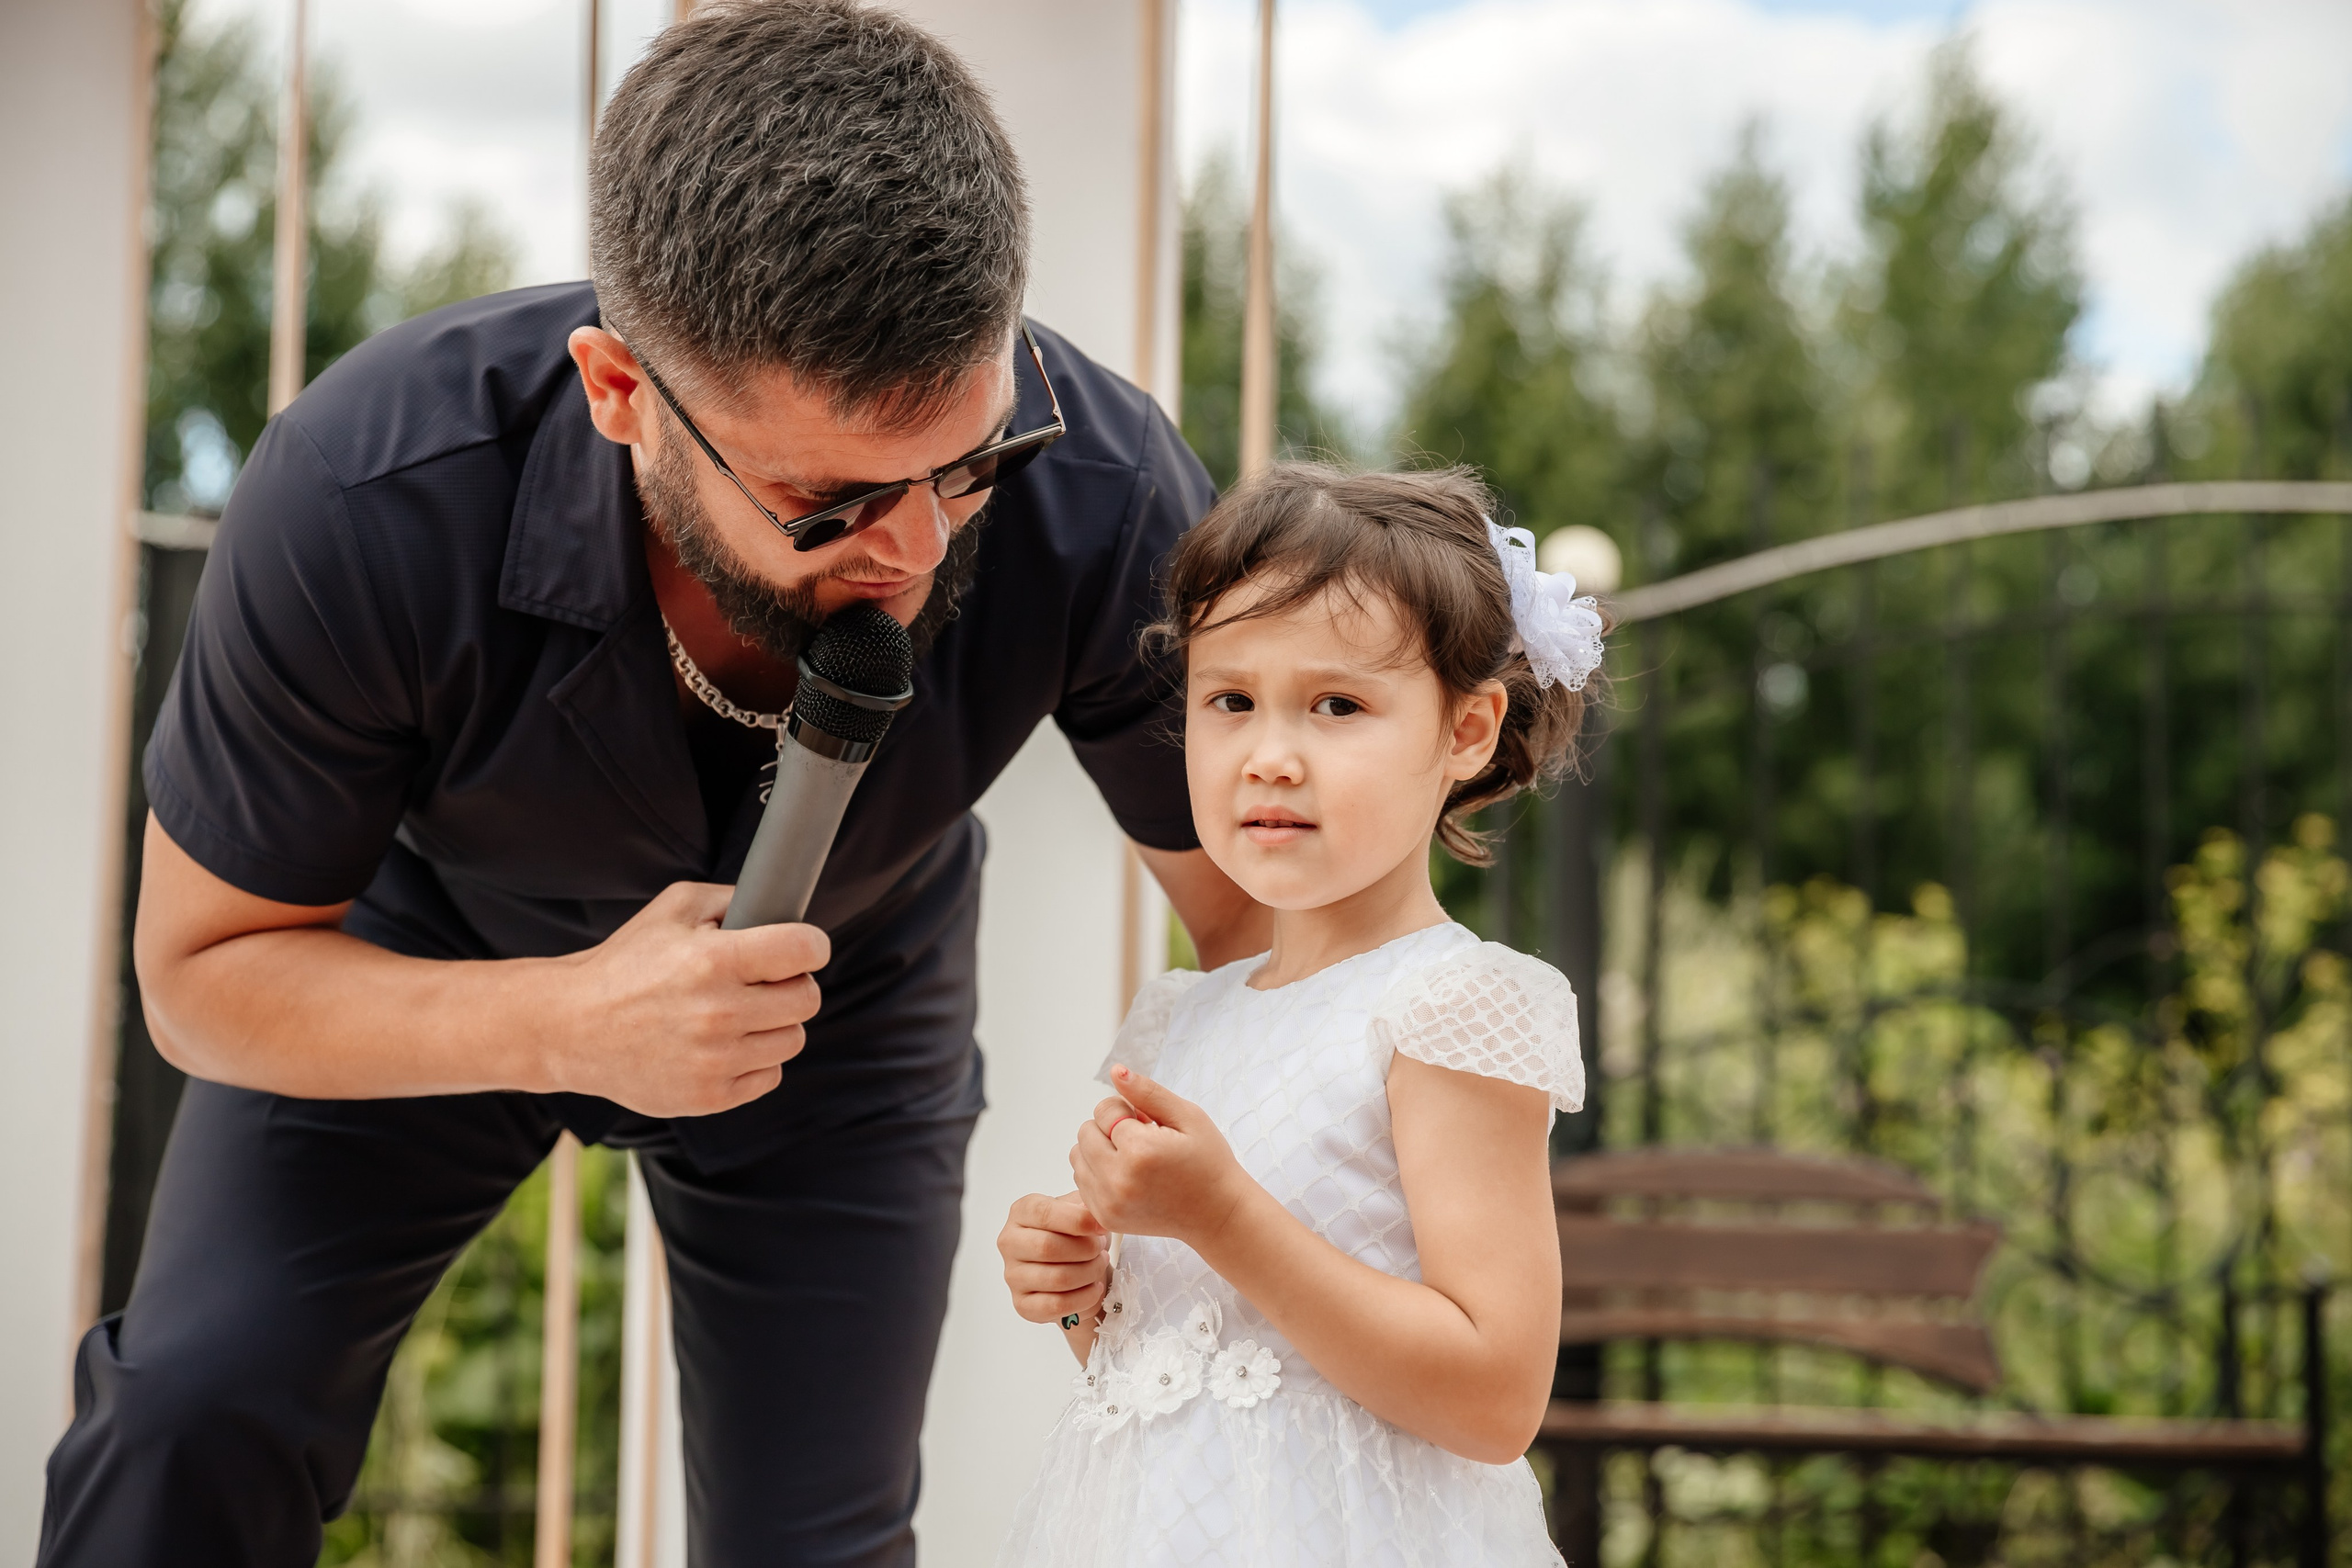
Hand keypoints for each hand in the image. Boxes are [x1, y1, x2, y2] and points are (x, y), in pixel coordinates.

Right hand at [543, 881, 827, 1116]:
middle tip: (767, 982)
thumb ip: (733, 899)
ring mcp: (715, 1060)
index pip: (803, 950)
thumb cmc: (627, 961)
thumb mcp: (674, 908)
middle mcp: (718, 1013)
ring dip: (774, 1024)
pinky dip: (755, 1059)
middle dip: (793, 985)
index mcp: (713, 961)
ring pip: (792, 1040)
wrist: (572, 1026)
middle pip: (807, 999)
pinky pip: (769, 1075)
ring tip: (741, 1013)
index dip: (812, 945)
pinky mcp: (709, 1097)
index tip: (805, 948)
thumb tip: (783, 905)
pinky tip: (726, 1044)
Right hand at [998, 1191, 1109, 1324]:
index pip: (1043, 1213)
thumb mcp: (1080, 1209)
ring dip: (1089, 1272)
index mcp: (1021, 1212)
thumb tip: (1092, 1215)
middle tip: (1101, 1248)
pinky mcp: (1023, 1304)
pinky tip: (1094, 1288)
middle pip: (1048, 1247)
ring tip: (1099, 1265)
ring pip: (1056, 1278)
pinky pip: (1056, 1305)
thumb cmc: (1076, 1234)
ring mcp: (1013, 1276)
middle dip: (1086, 1249)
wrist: (1075, 1267)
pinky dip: (1084, 1297)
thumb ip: (1085, 1205)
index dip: (1077, 1220)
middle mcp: (1010, 1243)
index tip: (1100, 1227)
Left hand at [1070, 1066, 1250, 1245]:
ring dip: (1100, 1150)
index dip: (1127, 1111)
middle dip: (1109, 1129)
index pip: (1104, 1110)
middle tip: (1142, 1140)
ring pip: (1078, 1155)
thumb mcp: (1188, 1117)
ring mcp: (1109, 1203)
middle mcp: (1118, 1180)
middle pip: (1085, 1132)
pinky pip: (1081, 1180)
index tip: (1149, 1124)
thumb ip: (1148, 1092)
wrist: (1216, 1214)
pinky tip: (1127, 1176)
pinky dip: (1098, 1173)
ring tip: (1133, 1158)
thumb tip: (1116, 1071)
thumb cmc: (1208, 1162)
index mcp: (1139, 1151)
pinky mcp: (1104, 1217)